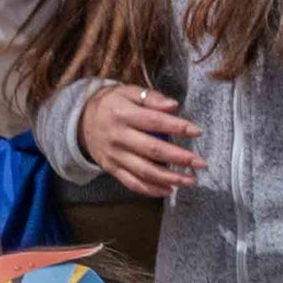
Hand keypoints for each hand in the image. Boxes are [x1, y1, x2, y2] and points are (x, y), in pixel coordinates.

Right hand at [82, 83, 204, 196]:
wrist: (81, 121)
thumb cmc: (113, 104)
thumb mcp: (128, 92)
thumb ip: (151, 98)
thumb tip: (173, 105)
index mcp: (122, 114)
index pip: (153, 121)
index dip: (176, 127)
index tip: (197, 131)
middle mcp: (118, 137)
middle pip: (152, 150)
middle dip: (179, 158)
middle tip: (201, 163)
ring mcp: (114, 156)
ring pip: (144, 171)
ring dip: (170, 178)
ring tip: (191, 181)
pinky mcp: (112, 169)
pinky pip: (132, 183)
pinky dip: (151, 190)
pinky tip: (169, 190)